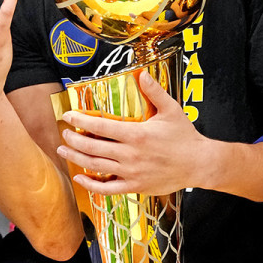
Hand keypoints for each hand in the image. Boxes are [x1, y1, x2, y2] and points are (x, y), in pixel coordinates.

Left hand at [58, 71, 203, 195]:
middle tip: (63, 133)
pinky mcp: (135, 186)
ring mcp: (131, 172)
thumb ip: (154, 92)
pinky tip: (80, 177)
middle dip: (73, 139)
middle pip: (92, 147)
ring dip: (76, 158)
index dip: (80, 121)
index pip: (100, 126)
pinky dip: (91, 184)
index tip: (68, 115)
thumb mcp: (171, 110)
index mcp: (137, 134)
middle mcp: (131, 154)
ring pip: (96, 166)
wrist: (199, 164)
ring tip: (64, 150)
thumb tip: (142, 74)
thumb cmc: (185, 137)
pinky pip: (108, 188)